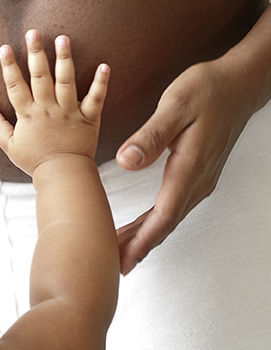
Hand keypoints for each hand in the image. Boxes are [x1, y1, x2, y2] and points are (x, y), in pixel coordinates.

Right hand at [0, 30, 109, 176]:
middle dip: (35, 53)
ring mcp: (69, 113)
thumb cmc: (36, 162)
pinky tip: (105, 65)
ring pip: (66, 81)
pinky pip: (96, 99)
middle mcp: (48, 110)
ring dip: (64, 59)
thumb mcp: (10, 146)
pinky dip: (101, 83)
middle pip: (40, 77)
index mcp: (28, 115)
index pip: (15, 86)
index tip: (5, 48)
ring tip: (63, 38)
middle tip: (33, 31)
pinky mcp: (89, 118)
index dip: (9, 67)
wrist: (63, 175)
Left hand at [115, 55, 252, 274]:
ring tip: (119, 252)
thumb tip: (126, 161)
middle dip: (138, 246)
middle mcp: (198, 181)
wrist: (239, 84)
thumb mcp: (175, 105)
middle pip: (164, 224)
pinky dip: (154, 222)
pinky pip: (174, 207)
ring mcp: (201, 180)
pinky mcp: (199, 175)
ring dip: (145, 236)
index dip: (141, 241)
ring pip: (169, 218)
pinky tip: (140, 227)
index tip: (122, 260)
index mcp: (189, 168)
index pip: (163, 215)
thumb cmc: (207, 90)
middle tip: (111, 265)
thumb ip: (150, 135)